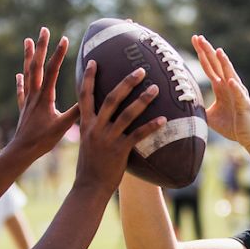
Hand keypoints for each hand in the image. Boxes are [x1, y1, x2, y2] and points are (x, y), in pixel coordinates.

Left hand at [8, 27, 79, 160]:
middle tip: (43, 30)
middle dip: (41, 46)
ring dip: (28, 56)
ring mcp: (27, 100)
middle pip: (37, 65)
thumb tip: (91, 98)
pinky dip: (20, 81)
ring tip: (27, 40)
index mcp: (45, 97)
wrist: (21, 151)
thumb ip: (76, 112)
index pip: (52, 70)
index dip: (58, 54)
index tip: (64, 38)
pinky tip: (18, 74)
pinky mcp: (23, 108)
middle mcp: (34, 94)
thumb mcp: (63, 126)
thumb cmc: (43, 140)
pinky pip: (21, 90)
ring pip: (27, 73)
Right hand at [73, 60, 164, 192]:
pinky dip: (151, 126)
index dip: (89, 78)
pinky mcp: (120, 150)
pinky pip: (138, 135)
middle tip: (140, 69)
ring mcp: (108, 139)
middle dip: (125, 83)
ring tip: (156, 88)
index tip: (94, 61)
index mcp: (85, 124)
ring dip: (142, 99)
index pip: (85, 96)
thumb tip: (104, 116)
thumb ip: (94, 126)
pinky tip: (164, 119)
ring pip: (126, 114)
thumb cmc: (89, 165)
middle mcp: (95, 128)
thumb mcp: (87, 142)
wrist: (89, 187)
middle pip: (110, 99)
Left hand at [191, 35, 249, 149]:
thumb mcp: (209, 116)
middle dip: (209, 51)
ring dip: (224, 63)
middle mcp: (229, 86)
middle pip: (217, 65)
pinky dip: (235, 88)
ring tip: (218, 51)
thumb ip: (198, 108)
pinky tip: (230, 80)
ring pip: (230, 75)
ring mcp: (238, 94)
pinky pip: (239, 95)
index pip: (209, 66)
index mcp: (220, 86)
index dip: (202, 53)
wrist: (248, 137)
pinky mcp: (244, 105)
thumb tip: (182, 108)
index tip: (194, 39)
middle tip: (199, 37)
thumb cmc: (231, 125)